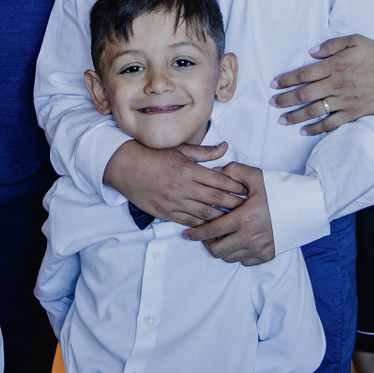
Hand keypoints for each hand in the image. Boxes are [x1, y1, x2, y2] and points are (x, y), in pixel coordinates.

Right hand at [103, 141, 245, 226]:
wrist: (125, 168)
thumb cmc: (154, 156)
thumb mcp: (180, 150)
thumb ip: (205, 153)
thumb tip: (226, 147)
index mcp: (188, 170)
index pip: (218, 180)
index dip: (235, 186)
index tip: (246, 190)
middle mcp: (182, 187)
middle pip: (215, 199)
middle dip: (233, 203)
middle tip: (247, 207)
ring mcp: (174, 202)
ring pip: (204, 214)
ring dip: (221, 217)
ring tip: (235, 219)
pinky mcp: (165, 213)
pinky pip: (189, 222)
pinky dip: (202, 224)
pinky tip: (212, 225)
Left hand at [183, 164, 274, 264]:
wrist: (306, 206)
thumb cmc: (281, 190)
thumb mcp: (257, 177)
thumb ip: (234, 171)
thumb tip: (216, 172)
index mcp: (243, 218)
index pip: (211, 231)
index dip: (196, 234)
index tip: (187, 234)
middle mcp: (250, 237)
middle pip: (217, 250)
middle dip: (207, 244)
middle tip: (206, 235)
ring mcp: (259, 248)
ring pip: (229, 258)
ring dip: (222, 249)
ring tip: (222, 238)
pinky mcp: (267, 255)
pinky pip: (245, 261)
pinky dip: (237, 254)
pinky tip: (238, 242)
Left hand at [273, 35, 373, 134]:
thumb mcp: (356, 40)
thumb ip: (332, 44)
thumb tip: (312, 52)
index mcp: (335, 66)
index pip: (303, 74)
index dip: (286, 79)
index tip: (273, 84)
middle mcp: (336, 85)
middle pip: (304, 94)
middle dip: (284, 99)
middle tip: (272, 103)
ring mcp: (344, 101)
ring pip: (313, 111)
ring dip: (294, 116)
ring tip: (281, 119)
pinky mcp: (353, 113)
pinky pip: (330, 123)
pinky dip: (315, 129)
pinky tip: (303, 131)